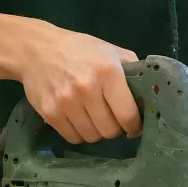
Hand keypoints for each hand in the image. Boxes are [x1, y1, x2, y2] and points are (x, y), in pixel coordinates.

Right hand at [18, 23, 140, 143]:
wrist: (37, 49)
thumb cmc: (80, 50)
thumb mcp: (112, 51)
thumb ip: (134, 71)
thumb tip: (151, 95)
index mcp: (108, 73)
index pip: (128, 115)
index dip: (135, 125)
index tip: (135, 125)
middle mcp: (88, 89)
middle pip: (110, 130)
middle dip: (116, 128)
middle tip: (113, 119)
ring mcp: (66, 103)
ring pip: (92, 137)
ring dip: (97, 132)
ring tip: (95, 118)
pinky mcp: (50, 113)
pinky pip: (72, 137)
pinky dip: (79, 133)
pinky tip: (79, 119)